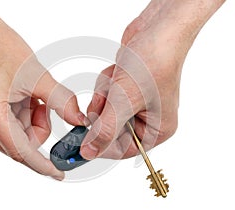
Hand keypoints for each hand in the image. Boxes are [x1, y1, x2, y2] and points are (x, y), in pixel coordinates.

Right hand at [0, 1, 88, 179]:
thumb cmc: (1, 47)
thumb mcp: (38, 75)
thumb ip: (62, 101)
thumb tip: (79, 121)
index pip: (21, 151)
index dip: (42, 165)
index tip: (58, 173)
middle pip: (19, 144)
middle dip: (38, 127)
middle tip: (41, 104)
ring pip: (15, 137)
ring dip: (29, 120)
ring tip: (28, 95)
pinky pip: (7, 129)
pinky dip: (21, 117)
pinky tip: (20, 98)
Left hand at [80, 0, 223, 159]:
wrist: (156, 29)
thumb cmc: (153, 63)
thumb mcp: (125, 101)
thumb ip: (105, 130)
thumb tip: (89, 152)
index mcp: (157, 130)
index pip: (122, 150)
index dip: (100, 145)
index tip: (80, 142)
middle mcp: (148, 118)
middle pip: (111, 128)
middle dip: (104, 109)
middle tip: (109, 96)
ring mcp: (136, 103)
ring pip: (105, 110)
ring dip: (105, 93)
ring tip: (118, 78)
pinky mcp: (126, 89)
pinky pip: (106, 95)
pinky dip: (107, 83)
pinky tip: (118, 71)